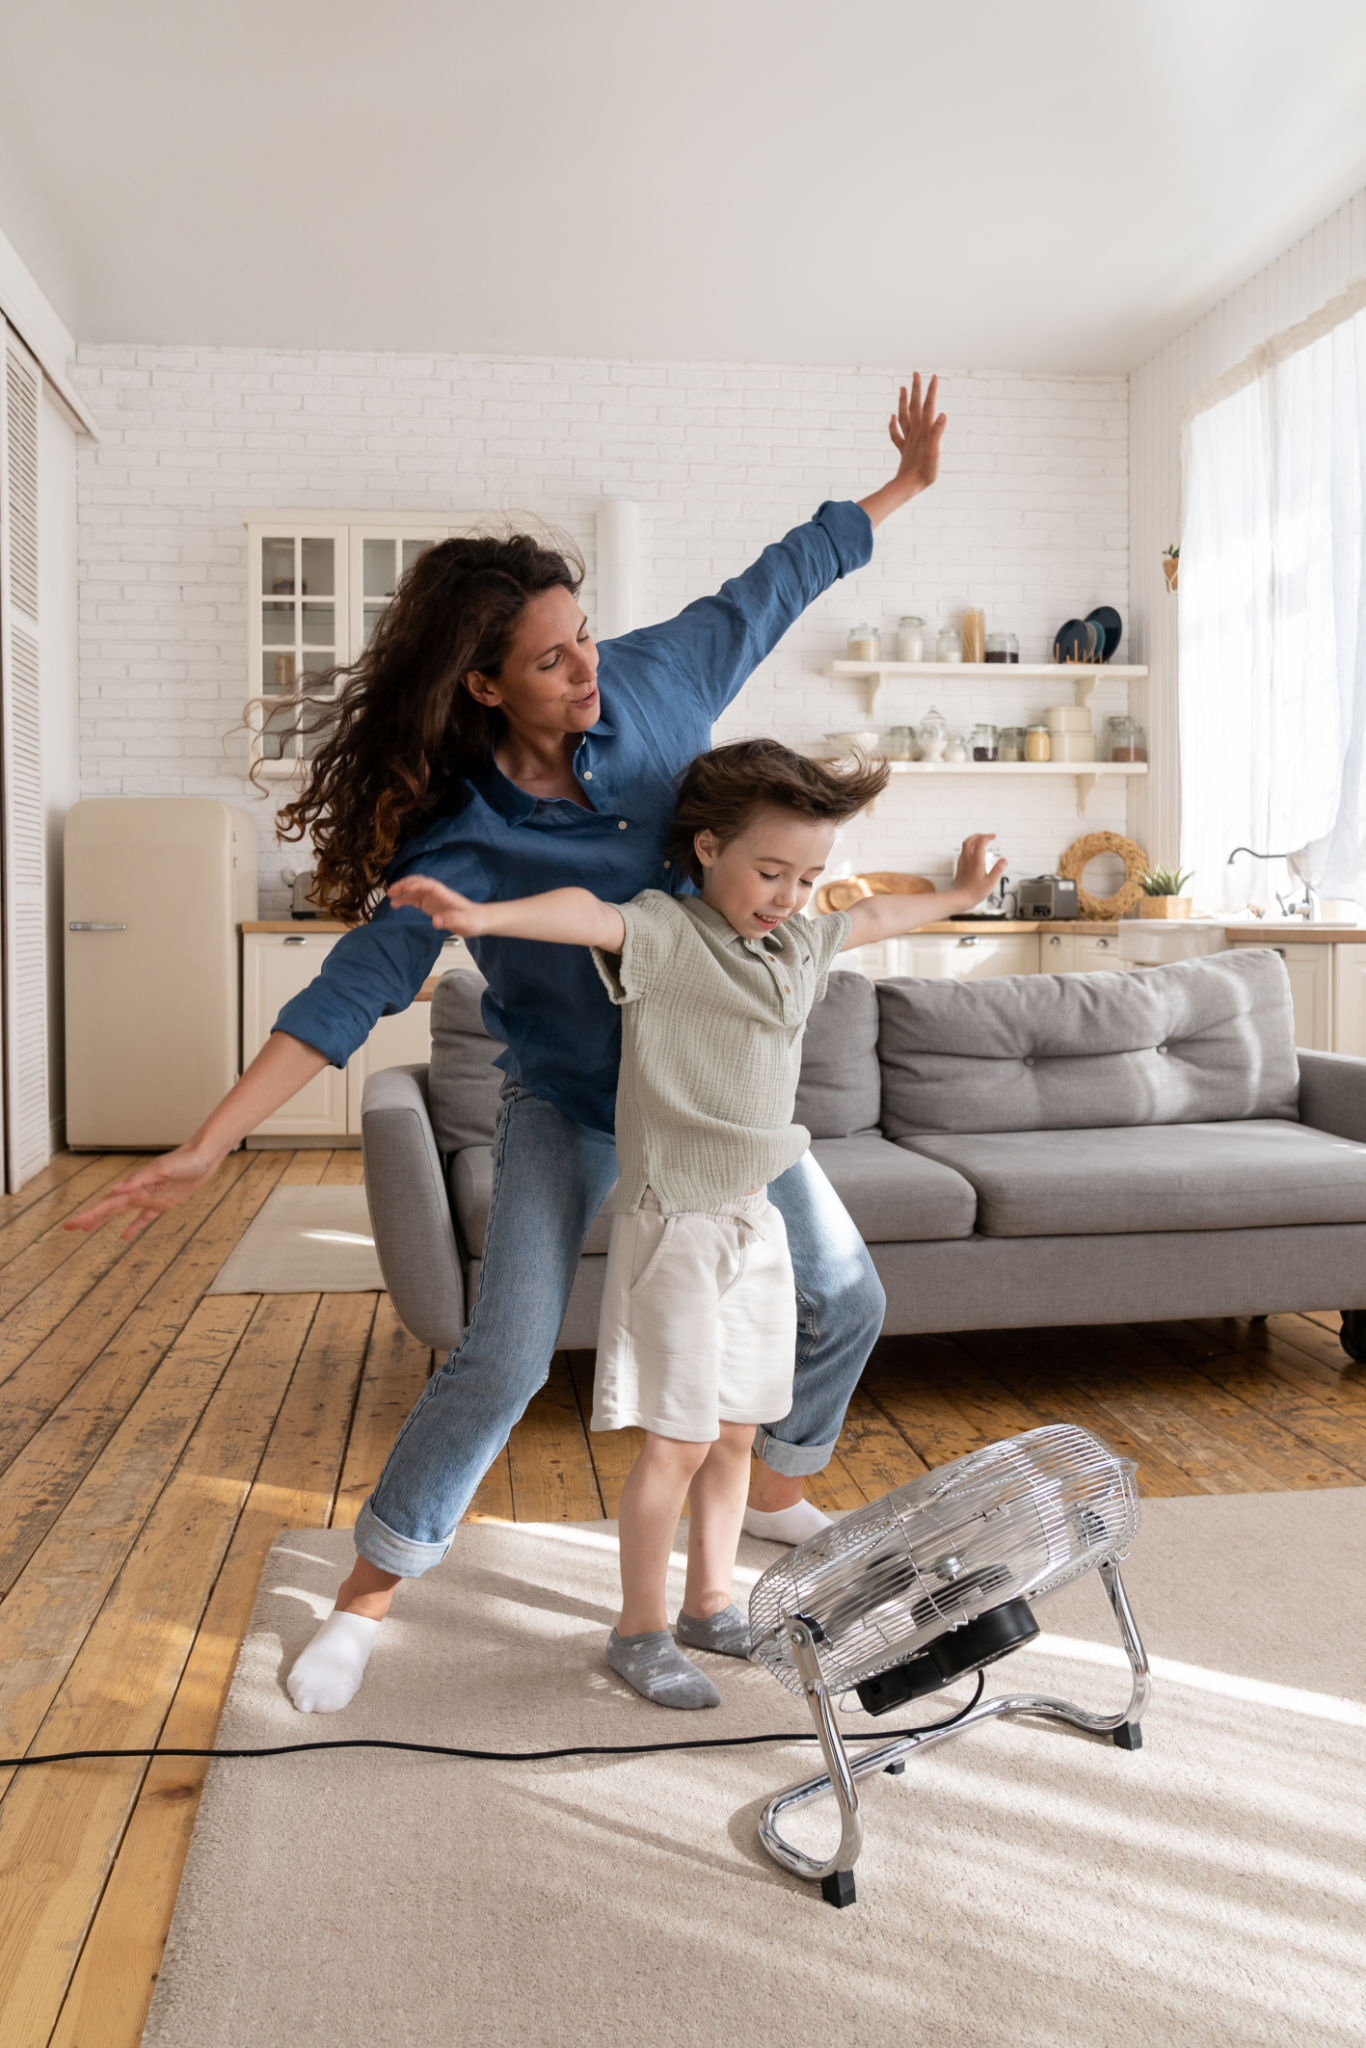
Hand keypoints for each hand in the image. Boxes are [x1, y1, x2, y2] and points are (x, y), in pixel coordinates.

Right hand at [64, 1144, 221, 1240]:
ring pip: (121, 1213)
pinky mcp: (162, 1203)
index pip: (106, 1204)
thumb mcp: (163, 1169)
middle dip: (89, 1218)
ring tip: (88, 1230)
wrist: (203, 1158)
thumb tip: (116, 1189)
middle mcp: (138, 1192)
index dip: (89, 1215)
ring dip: (104, 1221)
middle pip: (108, 1209)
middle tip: (70, 1228)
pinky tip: (124, 1236)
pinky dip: (134, 1227)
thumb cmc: (185, 1162)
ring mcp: (149, 1198)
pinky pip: (144, 1219)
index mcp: (134, 1186)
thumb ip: (139, 1179)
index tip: (72, 1224)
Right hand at [388, 874, 488, 936]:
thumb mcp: (466, 923)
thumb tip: (435, 921)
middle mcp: (437, 893)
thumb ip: (451, 920)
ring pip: (415, 890)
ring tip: (389, 896)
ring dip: (402, 891)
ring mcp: (433, 898)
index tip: (402, 888)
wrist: (480, 920)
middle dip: (404, 884)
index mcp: (445, 894)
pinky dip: (405, 900)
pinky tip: (396, 904)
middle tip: (391, 891)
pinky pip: (415, 899)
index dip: (415, 884)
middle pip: (419, 883)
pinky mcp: (431, 905)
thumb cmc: (475, 920)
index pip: (428, 885)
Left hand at [888, 373, 946, 496]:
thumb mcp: (935, 452)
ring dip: (903, 401)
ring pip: (904, 416)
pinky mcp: (904, 449)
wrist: (908, 486)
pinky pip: (896, 434)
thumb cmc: (924, 472)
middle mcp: (915, 432)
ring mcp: (908, 440)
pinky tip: (892, 417)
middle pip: (914, 407)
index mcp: (924, 431)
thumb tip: (942, 414)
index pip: (929, 406)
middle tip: (915, 374)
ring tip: (902, 388)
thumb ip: (937, 433)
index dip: (931, 392)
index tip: (933, 376)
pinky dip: (893, 424)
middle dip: (916, 390)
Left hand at [952, 833, 1007, 906]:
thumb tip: (1004, 860)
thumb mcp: (991, 882)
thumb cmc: (974, 892)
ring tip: (980, 842)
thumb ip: (998, 870)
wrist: (960, 898)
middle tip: (986, 836)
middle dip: (978, 835)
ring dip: (973, 841)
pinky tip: (972, 854)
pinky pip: (963, 853)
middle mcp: (968, 859)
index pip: (981, 842)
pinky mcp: (959, 868)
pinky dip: (969, 849)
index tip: (993, 837)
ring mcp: (962, 863)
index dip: (987, 837)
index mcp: (976, 861)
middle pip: (970, 840)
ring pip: (965, 846)